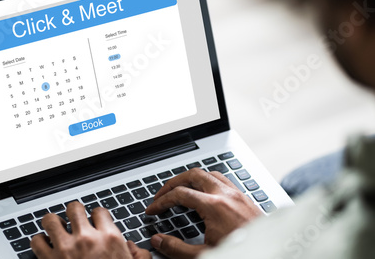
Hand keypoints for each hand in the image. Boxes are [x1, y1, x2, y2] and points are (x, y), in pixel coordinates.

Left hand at [31, 201, 150, 258]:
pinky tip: (44, 246)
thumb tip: (134, 249)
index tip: (94, 222)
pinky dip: (39, 242)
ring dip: (53, 224)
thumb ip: (137, 256)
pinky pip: (36, 241)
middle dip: (73, 213)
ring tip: (56, 229)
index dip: (96, 217)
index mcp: (109, 238)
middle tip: (74, 221)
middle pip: (74, 208)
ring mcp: (65, 248)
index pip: (99, 212)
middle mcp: (87, 239)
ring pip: (51, 220)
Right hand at [145, 168, 261, 258]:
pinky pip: (222, 179)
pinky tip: (204, 192)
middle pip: (193, 175)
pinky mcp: (245, 198)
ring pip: (208, 174)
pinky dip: (207, 181)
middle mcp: (226, 195)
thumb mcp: (204, 255)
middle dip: (173, 182)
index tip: (153, 209)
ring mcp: (237, 194)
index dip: (161, 201)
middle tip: (162, 194)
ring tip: (180, 189)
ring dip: (191, 179)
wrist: (271, 255)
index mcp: (214, 207)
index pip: (180, 194)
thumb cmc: (242, 254)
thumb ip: (177, 249)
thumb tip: (158, 240)